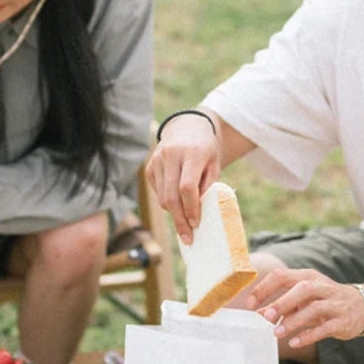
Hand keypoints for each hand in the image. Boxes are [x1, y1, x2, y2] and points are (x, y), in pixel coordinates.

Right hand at [145, 114, 220, 243]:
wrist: (187, 127)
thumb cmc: (205, 149)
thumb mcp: (214, 164)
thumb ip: (208, 186)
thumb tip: (198, 213)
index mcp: (192, 153)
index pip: (187, 187)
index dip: (191, 208)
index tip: (196, 223)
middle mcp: (171, 155)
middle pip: (171, 196)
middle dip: (180, 220)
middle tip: (188, 237)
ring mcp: (157, 160)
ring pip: (162, 197)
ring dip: (174, 213)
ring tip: (185, 223)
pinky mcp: (149, 167)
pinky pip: (158, 192)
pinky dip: (167, 202)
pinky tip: (177, 203)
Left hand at [246, 269, 363, 347]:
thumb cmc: (325, 301)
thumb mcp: (304, 298)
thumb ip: (283, 305)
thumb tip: (259, 315)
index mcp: (308, 277)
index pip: (282, 276)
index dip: (265, 288)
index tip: (251, 304)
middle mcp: (322, 286)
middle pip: (301, 289)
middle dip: (282, 302)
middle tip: (265, 317)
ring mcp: (334, 303)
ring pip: (314, 308)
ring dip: (293, 321)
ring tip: (277, 333)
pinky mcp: (343, 320)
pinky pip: (325, 327)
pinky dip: (309, 335)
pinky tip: (295, 342)